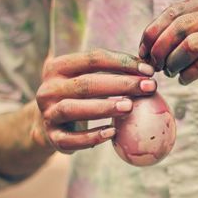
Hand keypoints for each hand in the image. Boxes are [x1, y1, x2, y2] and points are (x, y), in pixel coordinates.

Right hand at [35, 49, 155, 152]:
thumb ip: (111, 71)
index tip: (149, 70)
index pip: (93, 59)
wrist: (51, 123)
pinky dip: (92, 136)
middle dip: (121, 84)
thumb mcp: (87, 77)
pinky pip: (71, 139)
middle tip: (149, 87)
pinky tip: (113, 133)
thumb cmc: (79, 95)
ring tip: (130, 107)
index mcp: (57, 67)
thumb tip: (149, 70)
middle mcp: (48, 88)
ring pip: (74, 109)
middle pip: (86, 84)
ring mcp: (48, 113)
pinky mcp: (52, 137)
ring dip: (104, 108)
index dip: (123, 62)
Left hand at [139, 0, 197, 93]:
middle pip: (179, 26)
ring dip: (172, 62)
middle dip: (159, 48)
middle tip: (154, 64)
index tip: (143, 49)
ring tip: (170, 72)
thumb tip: (154, 41)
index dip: (153, 30)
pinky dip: (188, 74)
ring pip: (189, 44)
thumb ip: (195, 26)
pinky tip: (185, 79)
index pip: (175, 10)